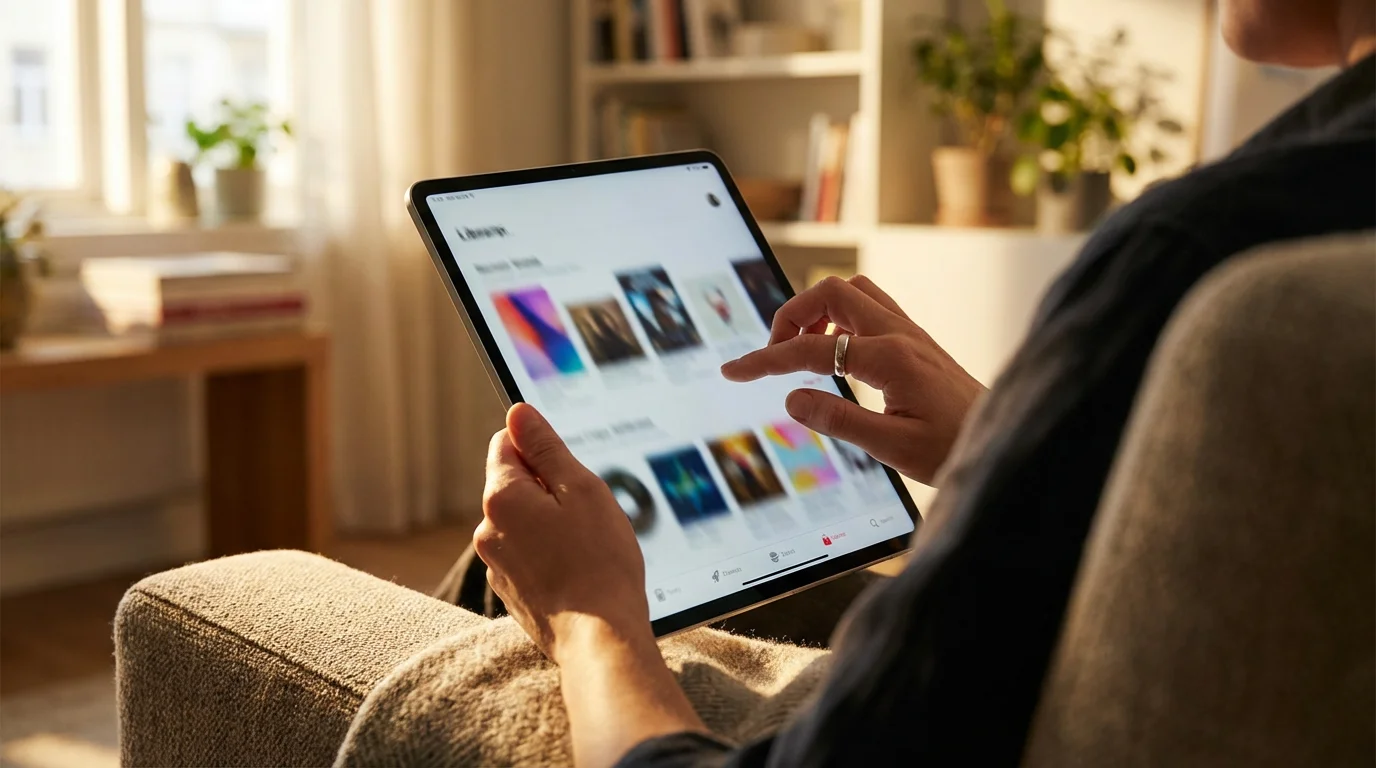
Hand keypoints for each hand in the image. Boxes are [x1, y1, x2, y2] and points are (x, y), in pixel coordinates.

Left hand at [475, 403, 650, 661]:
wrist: (600, 639)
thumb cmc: (599, 562)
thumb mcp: (581, 489)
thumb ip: (545, 448)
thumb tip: (518, 413)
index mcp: (502, 496)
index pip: (506, 443)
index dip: (543, 449)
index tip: (572, 471)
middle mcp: (488, 529)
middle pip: (515, 483)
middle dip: (549, 489)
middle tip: (588, 513)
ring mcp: (497, 564)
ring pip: (523, 522)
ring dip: (550, 523)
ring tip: (587, 546)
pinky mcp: (511, 591)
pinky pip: (528, 555)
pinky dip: (550, 555)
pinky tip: (579, 570)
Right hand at [721, 275, 984, 484]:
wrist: (1004, 442)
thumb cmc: (956, 449)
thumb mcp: (894, 448)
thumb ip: (840, 422)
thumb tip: (791, 400)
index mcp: (891, 358)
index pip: (811, 350)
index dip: (766, 360)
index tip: (734, 371)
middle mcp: (900, 335)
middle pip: (831, 293)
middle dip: (790, 317)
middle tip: (774, 356)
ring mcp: (910, 333)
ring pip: (851, 293)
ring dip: (817, 312)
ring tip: (802, 351)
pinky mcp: (916, 341)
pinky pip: (869, 308)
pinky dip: (839, 320)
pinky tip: (835, 355)